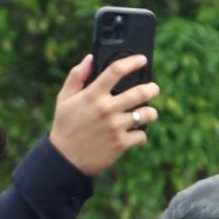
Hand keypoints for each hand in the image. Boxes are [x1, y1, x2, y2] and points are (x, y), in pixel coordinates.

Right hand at [48, 55, 159, 176]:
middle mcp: (106, 109)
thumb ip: (76, 76)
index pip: (116, 70)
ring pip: (146, 114)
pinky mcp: (121, 143)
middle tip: (154, 88)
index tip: (142, 59)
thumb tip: (90, 58)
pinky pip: (142, 135)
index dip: (132, 62)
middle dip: (152, 88)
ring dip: (151, 113)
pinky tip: (136, 134)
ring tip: (148, 113)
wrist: (65, 160)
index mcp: (93, 95)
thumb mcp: (64, 98)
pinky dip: (141, 135)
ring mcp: (115, 127)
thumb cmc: (65, 126)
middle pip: (140, 92)